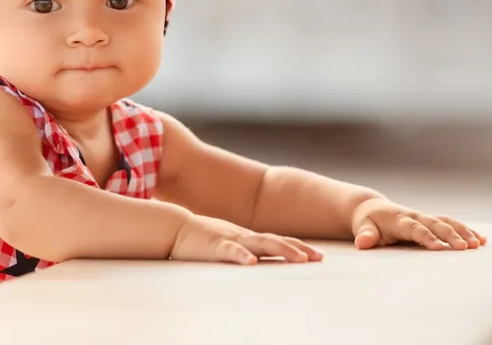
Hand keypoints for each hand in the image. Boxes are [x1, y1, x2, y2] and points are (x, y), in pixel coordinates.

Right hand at [170, 215, 323, 264]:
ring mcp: (230, 239)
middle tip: (318, 258)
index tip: (317, 256)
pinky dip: (242, 256)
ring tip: (300, 259)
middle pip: (277, 240)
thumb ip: (243, 249)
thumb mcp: (227, 243)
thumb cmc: (200, 238)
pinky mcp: (215, 246)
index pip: (278, 240)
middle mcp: (243, 236)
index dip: (298, 246)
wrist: (174, 228)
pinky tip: (253, 263)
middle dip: (299, 249)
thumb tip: (259, 261)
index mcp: (247, 237)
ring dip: (282, 250)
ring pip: (261, 244)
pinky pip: (231, 251)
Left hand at [351, 198, 487, 250]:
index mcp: (399, 219)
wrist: (372, 209)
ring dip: (463, 232)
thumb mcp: (363, 228)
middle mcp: (415, 216)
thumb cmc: (368, 222)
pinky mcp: (432, 221)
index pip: (414, 228)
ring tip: (478, 245)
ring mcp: (425, 218)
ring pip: (448, 222)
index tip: (438, 247)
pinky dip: (467, 230)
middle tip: (465, 248)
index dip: (426, 236)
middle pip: (436, 224)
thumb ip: (365, 235)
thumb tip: (362, 243)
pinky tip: (482, 240)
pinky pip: (452, 224)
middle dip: (451, 235)